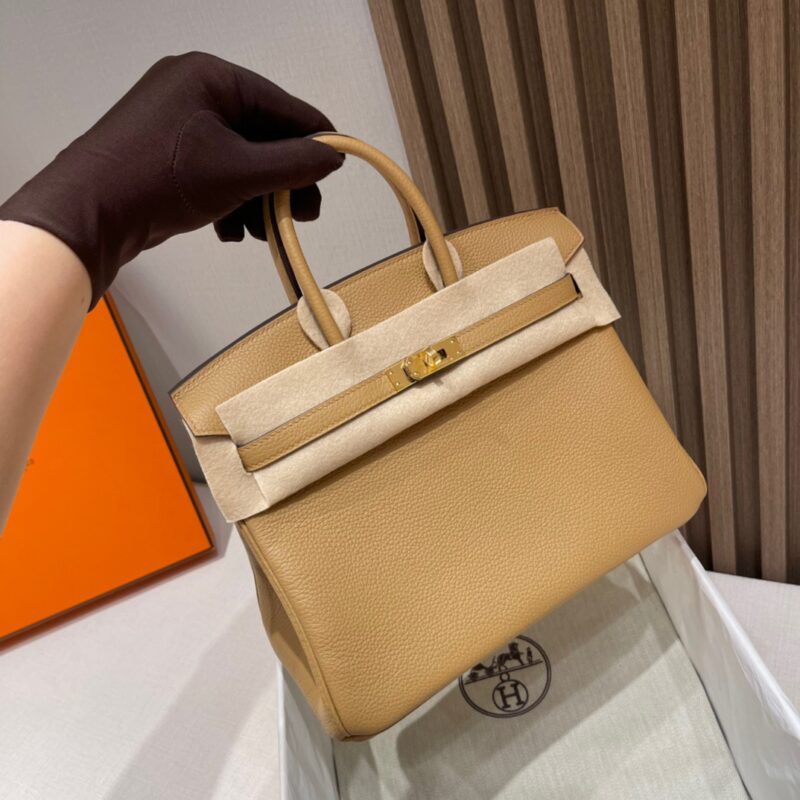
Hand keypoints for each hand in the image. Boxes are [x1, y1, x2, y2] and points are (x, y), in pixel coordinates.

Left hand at [0, 52, 343, 308]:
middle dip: (283, 182)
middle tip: (302, 215)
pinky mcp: (169, 155)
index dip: (314, 140)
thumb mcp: (240, 172)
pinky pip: (217, 173)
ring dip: (258, 200)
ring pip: (241, 162)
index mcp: (212, 77)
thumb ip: (294, 164)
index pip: (283, 106)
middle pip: (263, 138)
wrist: (91, 214)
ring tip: (263, 232)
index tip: (337, 170)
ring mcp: (179, 124)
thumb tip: (333, 156)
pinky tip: (232, 231)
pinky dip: (231, 203)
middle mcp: (196, 93)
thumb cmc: (161, 180)